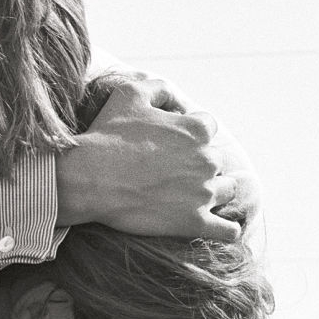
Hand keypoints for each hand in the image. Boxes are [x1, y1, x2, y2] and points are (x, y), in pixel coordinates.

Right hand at [61, 74, 259, 241]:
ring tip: (194, 196)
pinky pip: (228, 230)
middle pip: (217, 161)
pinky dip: (228, 229)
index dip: (191, 134)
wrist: (90, 179)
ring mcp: (203, 193)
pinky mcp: (195, 222)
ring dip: (216, 191)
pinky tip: (221, 227)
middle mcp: (207, 160)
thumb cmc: (108, 135)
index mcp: (197, 129)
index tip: (173, 144)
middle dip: (199, 165)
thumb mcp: (130, 94)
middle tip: (174, 173)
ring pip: (227, 191)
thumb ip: (160, 88)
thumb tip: (178, 101)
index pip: (208, 127)